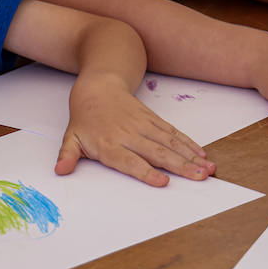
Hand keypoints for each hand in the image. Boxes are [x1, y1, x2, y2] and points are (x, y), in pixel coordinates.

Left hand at [56, 77, 214, 186]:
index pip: (129, 161)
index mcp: (108, 144)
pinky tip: (202, 154)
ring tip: (208, 169)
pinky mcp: (153, 119)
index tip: (163, 182)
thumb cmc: (85, 118)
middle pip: (157, 153)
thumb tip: (59, 171)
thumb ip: (67, 156)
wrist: (97, 86)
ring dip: (190, 156)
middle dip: (180, 166)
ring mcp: (143, 125)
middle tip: (200, 178)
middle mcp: (128, 135)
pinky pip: (173, 132)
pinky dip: (188, 143)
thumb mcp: (71, 137)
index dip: (146, 171)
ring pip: (170, 143)